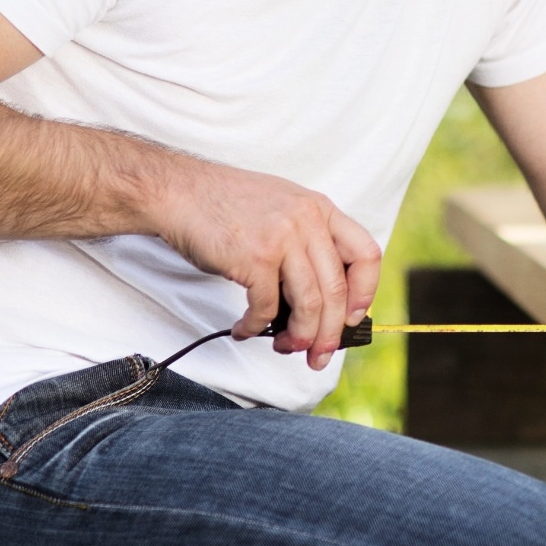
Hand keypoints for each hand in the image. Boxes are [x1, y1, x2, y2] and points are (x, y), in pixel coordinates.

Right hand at [149, 160, 381, 370]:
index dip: (364, 293)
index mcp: (321, 210)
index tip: (350, 318)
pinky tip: (244, 329)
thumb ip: (308, 241)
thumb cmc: (227, 205)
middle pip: (336, 290)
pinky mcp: (254, 258)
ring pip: (309, 304)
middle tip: (319, 355)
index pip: (366, 255)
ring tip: (286, 347)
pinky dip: (255, 327)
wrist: (179, 190)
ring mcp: (282, 238)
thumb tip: (323, 300)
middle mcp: (308, 221)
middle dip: (330, 332)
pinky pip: (265, 308)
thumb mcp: (283, 208)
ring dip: (299, 336)